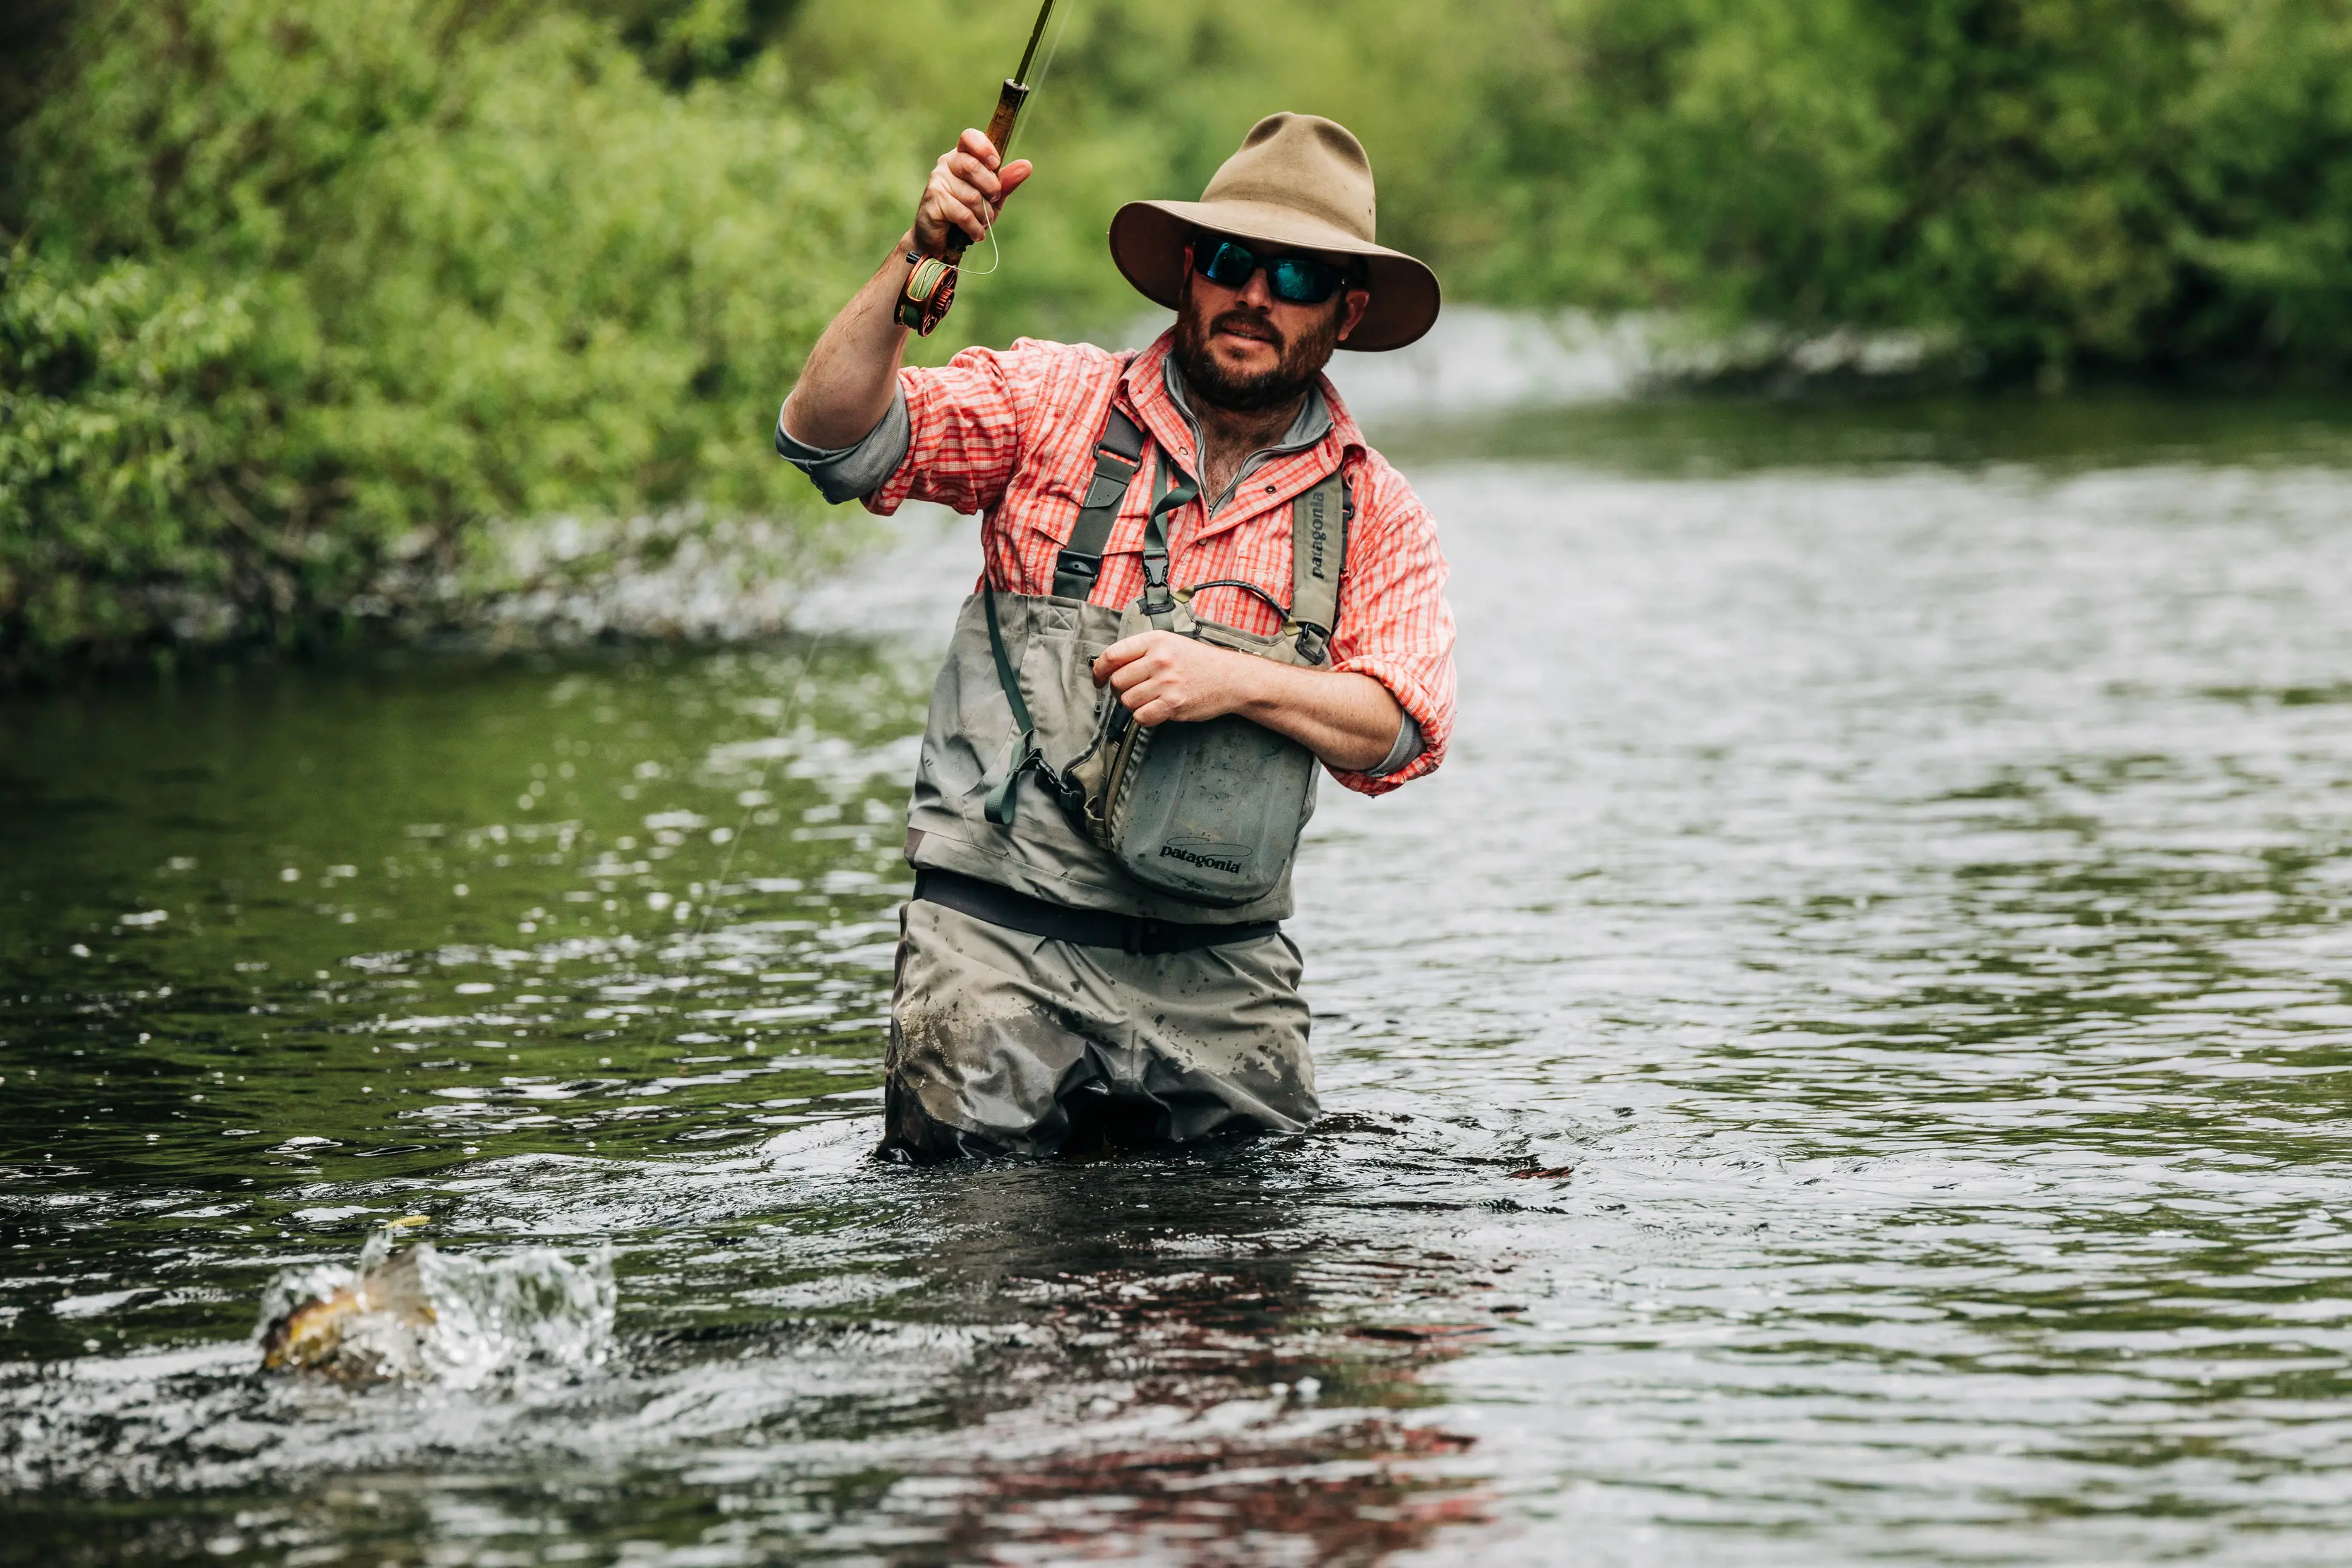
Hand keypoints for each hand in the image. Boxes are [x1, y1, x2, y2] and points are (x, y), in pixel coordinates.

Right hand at [914, 128, 1033, 255]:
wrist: (943, 239)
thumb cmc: (969, 212)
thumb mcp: (992, 197)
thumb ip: (1006, 181)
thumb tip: (1027, 166)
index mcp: (963, 155)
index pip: (969, 137)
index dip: (984, 148)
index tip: (996, 164)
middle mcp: (947, 163)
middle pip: (972, 166)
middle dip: (991, 189)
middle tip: (993, 201)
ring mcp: (937, 180)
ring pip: (971, 195)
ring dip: (983, 215)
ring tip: (981, 222)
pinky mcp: (933, 201)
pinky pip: (963, 214)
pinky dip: (975, 227)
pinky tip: (975, 233)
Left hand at [1091, 632, 1258, 727]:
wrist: (1230, 678)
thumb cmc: (1198, 662)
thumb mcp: (1170, 644)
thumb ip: (1141, 651)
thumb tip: (1108, 666)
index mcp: (1155, 641)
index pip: (1113, 655)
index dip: (1099, 670)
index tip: (1098, 679)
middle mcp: (1160, 659)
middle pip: (1118, 681)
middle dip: (1119, 691)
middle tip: (1132, 691)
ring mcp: (1167, 683)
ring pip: (1128, 701)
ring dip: (1133, 705)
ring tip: (1148, 700)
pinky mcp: (1174, 704)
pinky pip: (1142, 717)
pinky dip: (1144, 717)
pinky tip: (1155, 710)